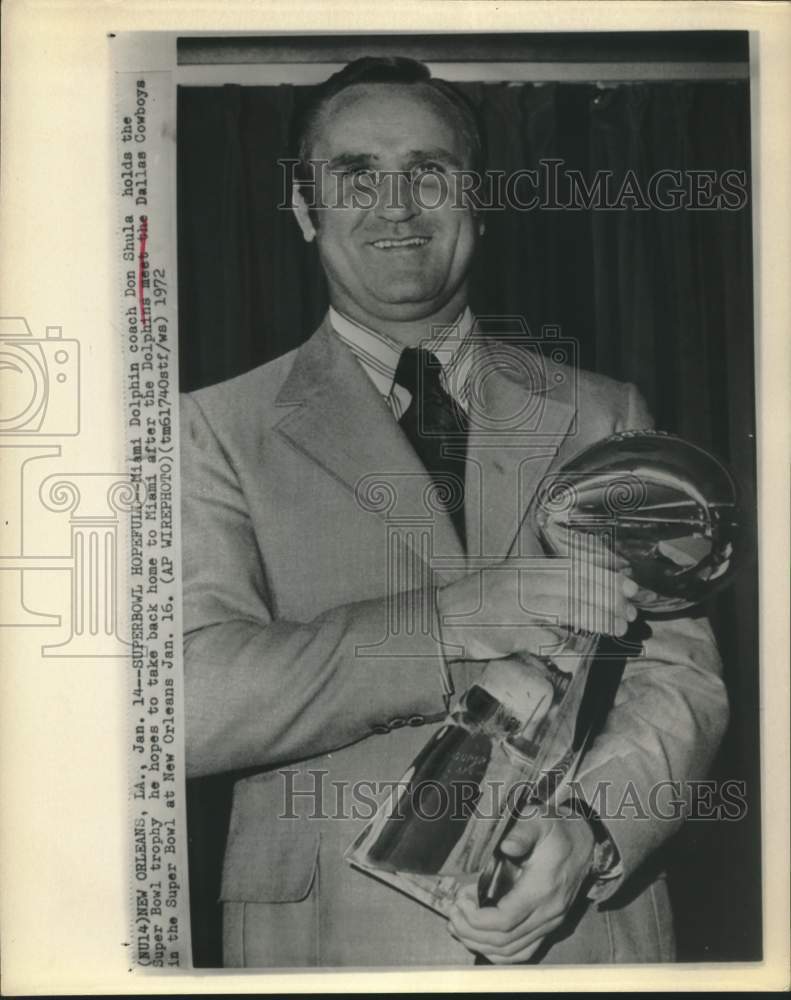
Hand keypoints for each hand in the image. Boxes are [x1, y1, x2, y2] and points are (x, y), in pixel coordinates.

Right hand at [437, 556, 638, 661]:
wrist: (442, 620)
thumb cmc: (478, 602)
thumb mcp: (509, 579)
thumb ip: (541, 581)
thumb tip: (583, 588)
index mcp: (525, 567)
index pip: (574, 566)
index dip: (605, 574)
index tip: (628, 583)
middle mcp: (523, 582)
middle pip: (576, 586)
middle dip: (609, 598)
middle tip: (631, 610)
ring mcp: (516, 607)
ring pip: (569, 609)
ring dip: (599, 619)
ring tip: (619, 627)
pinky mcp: (511, 632)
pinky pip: (549, 638)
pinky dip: (570, 644)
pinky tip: (585, 648)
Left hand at [447, 812, 595, 963]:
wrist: (585, 844)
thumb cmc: (556, 831)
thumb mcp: (539, 821)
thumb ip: (523, 833)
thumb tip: (507, 845)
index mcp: (542, 889)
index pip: (505, 920)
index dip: (477, 918)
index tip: (460, 901)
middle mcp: (547, 913)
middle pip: (504, 940)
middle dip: (471, 931)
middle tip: (452, 912)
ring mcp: (549, 923)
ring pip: (511, 951)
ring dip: (480, 943)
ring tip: (457, 925)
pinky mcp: (548, 927)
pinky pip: (523, 952)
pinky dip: (498, 952)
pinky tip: (479, 940)